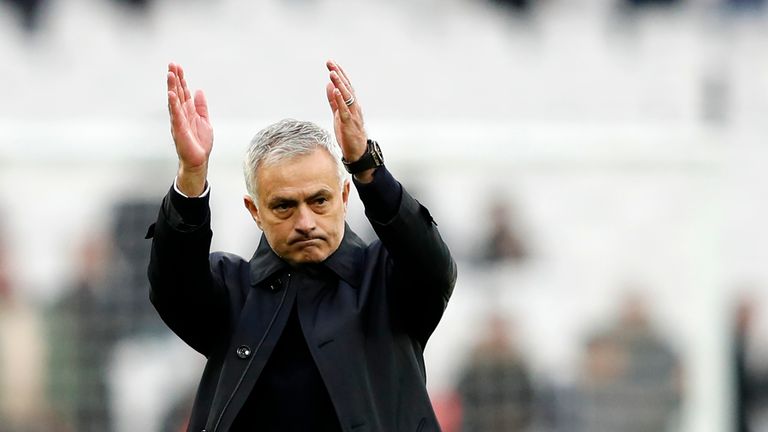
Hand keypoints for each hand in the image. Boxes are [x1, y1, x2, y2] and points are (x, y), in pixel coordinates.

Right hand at [167, 63, 212, 195]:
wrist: (199, 160)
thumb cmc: (200, 143)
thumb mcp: (204, 121)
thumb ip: (201, 107)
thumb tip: (199, 91)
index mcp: (188, 111)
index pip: (183, 92)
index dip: (181, 80)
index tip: (178, 66)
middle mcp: (181, 114)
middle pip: (177, 93)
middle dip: (175, 79)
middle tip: (171, 65)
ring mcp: (179, 121)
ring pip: (174, 101)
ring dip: (172, 88)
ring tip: (170, 75)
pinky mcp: (179, 130)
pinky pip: (176, 115)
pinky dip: (174, 104)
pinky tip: (171, 94)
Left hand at [325, 60, 370, 180]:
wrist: (357, 153)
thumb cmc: (348, 135)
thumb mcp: (338, 115)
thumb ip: (333, 101)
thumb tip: (329, 86)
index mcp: (351, 105)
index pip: (346, 86)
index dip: (339, 74)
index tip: (331, 63)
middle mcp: (354, 107)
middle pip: (347, 88)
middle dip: (338, 74)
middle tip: (330, 63)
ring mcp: (353, 115)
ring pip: (347, 97)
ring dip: (340, 84)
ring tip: (332, 73)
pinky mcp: (349, 124)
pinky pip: (345, 110)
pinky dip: (340, 100)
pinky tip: (336, 91)